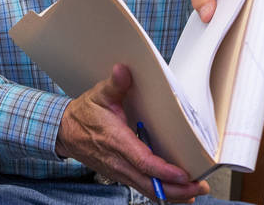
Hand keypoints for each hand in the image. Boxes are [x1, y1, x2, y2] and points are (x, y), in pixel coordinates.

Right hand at [56, 64, 208, 202]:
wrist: (64, 132)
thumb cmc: (83, 115)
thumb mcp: (98, 95)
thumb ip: (115, 84)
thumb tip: (124, 70)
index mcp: (115, 141)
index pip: (143, 161)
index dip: (164, 171)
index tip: (183, 174)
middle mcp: (118, 161)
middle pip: (150, 184)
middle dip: (177, 190)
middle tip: (199, 187)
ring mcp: (119, 171)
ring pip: (148, 190)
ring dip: (173, 194)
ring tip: (194, 192)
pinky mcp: (120, 175)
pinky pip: (143, 189)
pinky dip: (161, 192)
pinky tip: (176, 191)